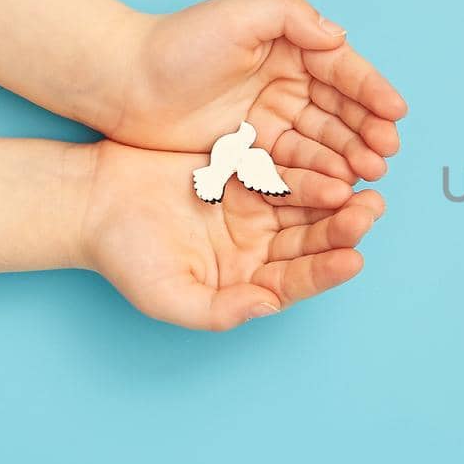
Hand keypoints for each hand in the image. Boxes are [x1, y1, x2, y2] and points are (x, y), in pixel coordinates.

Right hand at [78, 140, 385, 330]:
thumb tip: (265, 306)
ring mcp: (257, 207)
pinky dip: (306, 163)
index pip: (297, 280)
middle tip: (371, 210)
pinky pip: (283, 167)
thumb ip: (218, 309)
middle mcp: (261, 247)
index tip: (353, 259)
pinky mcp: (248, 171)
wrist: (92, 202)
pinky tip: (330, 154)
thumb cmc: (124, 256)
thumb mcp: (167, 294)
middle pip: (311, 239)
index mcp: (250, 281)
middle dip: (343, 227)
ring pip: (306, 202)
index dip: (325, 271)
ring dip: (335, 194)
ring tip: (363, 183)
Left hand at [106, 0, 407, 181]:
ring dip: (350, 157)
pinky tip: (338, 187)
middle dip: (368, 131)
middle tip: (386, 152)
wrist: (122, 83)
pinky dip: (318, 176)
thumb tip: (339, 36)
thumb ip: (293, 17)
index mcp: (292, 49)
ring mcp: (273, 120)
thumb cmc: (176, 43)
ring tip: (369, 174)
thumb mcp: (238, 17)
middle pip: (342, 111)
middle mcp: (289, 85)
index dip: (372, 91)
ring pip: (323, 141)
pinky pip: (294, 165)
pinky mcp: (254, 153)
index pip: (343, 70)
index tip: (395, 112)